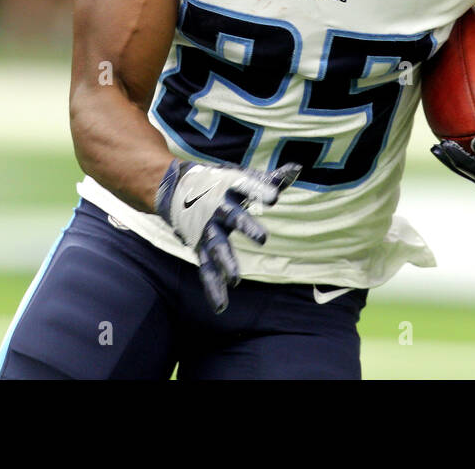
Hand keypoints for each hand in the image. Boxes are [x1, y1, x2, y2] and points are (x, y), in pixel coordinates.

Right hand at [154, 159, 300, 312]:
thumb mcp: (241, 177)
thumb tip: (298, 168)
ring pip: (216, 246)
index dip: (260, 191)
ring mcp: (207, 230)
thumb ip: (270, 179)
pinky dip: (213, 287)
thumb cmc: (218, 183)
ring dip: (226, 261)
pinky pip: (207, 269)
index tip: (274, 198)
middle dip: (246, 226)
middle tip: (263, 239)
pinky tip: (221, 306)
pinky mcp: (200, 247)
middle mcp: (217, 208)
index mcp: (229, 188)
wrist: (176, 189)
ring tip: (236, 279)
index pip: (247, 187)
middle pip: (233, 217)